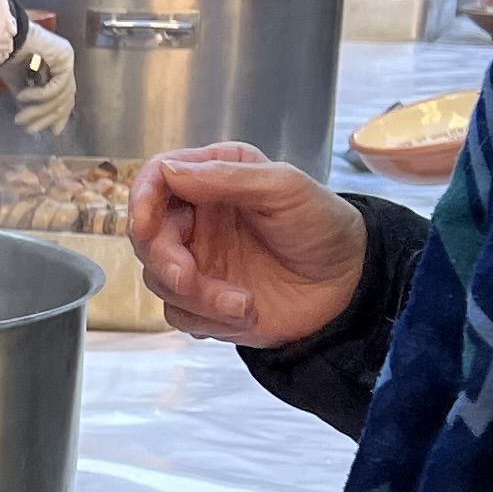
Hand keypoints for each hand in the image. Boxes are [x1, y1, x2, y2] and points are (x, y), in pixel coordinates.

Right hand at [4, 17, 76, 138]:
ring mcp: (67, 58)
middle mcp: (65, 61)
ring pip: (61, 95)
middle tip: (31, 130)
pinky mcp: (64, 57)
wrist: (1, 37)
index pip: (65, 95)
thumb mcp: (17, 82)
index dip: (60, 115)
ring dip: (39, 110)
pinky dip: (39, 95)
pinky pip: (56, 86)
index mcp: (56, 65)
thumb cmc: (5, 54)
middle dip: (48, 117)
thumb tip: (26, 115)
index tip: (54, 132)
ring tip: (20, 118)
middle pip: (65, 98)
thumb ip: (26, 97)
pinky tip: (22, 97)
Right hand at [128, 144, 368, 344]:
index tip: (145, 226)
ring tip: (243, 304)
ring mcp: (200, 262)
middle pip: (147, 237)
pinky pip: (179, 315)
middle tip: (189, 278)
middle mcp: (198, 219)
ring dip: (197, 298)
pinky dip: (208, 320)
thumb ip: (226, 177)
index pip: (157, 179)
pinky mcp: (206, 303)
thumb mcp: (283, 188)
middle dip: (165, 261)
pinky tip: (245, 313)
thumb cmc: (324, 226)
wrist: (350, 285)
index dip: (142, 201)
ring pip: (159, 281)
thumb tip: (169, 171)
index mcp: (213, 179)